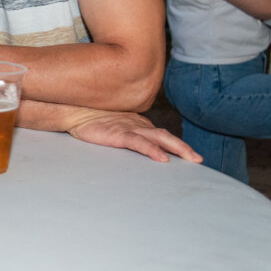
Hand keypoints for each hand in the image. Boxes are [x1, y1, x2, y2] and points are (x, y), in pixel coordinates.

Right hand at [67, 110, 202, 163]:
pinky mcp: (118, 134)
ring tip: (190, 158)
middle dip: (183, 147)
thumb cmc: (89, 120)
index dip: (176, 144)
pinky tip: (162, 158)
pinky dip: (152, 150)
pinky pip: (139, 143)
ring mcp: (128, 128)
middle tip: (198, 160)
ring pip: (159, 138)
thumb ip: (125, 134)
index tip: (189, 155)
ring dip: (177, 148)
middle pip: (165, 135)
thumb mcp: (111, 127)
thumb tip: (134, 145)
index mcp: (136, 123)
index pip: (160, 134)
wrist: (72, 111)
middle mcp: (136, 124)